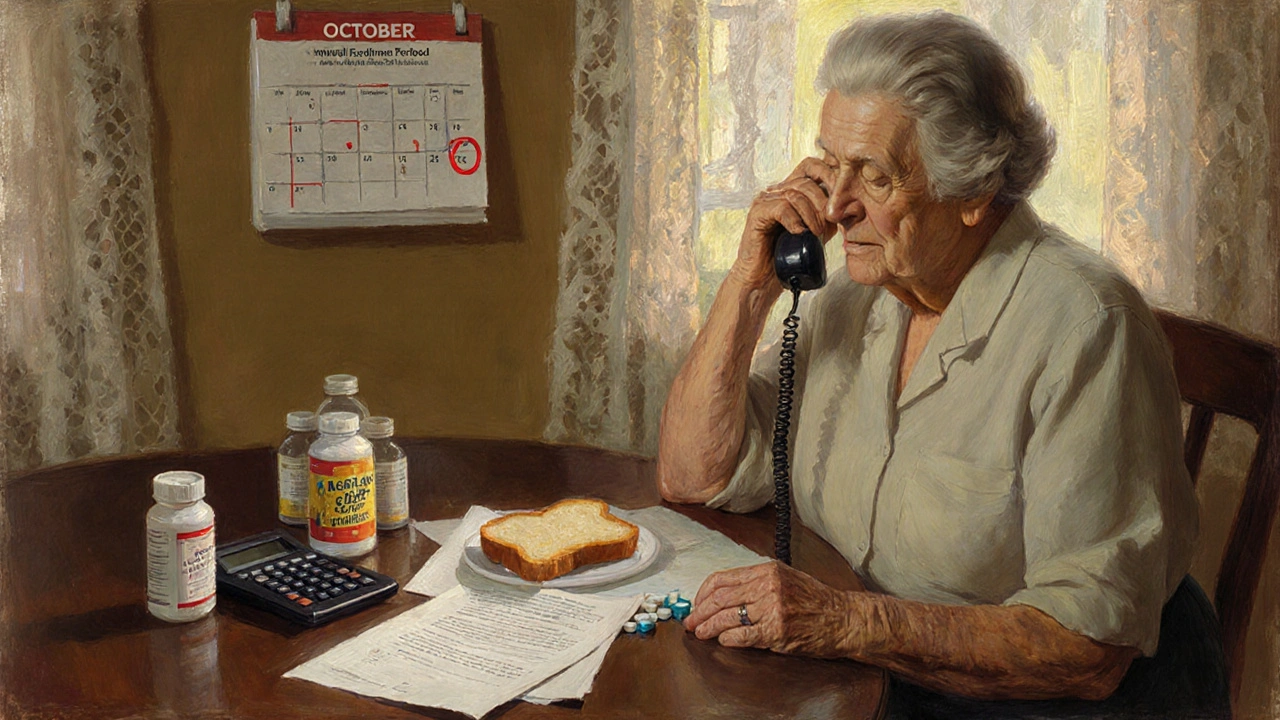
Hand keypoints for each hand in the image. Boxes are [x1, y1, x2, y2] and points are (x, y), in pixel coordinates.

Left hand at [683, 560, 857, 657]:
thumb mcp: (785, 578)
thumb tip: (723, 594)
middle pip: (720, 598)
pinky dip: (728, 639)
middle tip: (690, 622)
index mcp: (767, 570)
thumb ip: (756, 581)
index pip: (723, 578)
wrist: (843, 618)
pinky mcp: (777, 631)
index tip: (696, 604)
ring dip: (709, 628)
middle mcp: (768, 586)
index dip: (703, 593)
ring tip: (700, 633)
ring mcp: (773, 608)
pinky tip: (723, 641)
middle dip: (700, 612)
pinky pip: (743, 636)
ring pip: (728, 617)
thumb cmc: (815, 600)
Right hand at [730, 158, 836, 289]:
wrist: (764, 279)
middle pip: (805, 179)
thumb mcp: (818, 231)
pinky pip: (781, 208)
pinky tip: (799, 233)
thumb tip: (853, 204)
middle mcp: (776, 191)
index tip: (843, 194)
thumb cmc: (789, 257)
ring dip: (811, 214)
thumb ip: (830, 215)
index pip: (811, 166)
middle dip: (823, 200)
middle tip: (830, 220)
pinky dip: (795, 220)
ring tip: (816, 233)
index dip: (829, 174)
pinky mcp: (757, 214)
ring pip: (795, 194)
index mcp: (790, 190)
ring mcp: (765, 201)